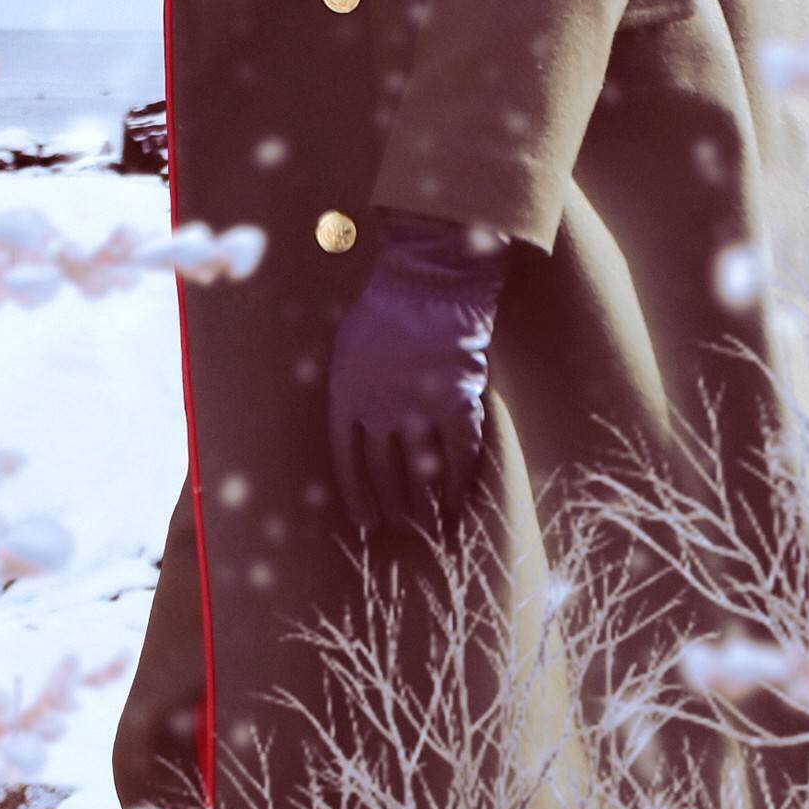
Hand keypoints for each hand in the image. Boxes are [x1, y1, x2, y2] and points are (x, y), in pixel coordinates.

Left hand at [325, 207, 511, 536]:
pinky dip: (461, 481)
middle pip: (384, 472)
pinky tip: (460, 502)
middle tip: (399, 527)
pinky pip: (461, 453)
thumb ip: (350, 386)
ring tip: (429, 524)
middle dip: (392, 504)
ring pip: (422, 470)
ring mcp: (420, 410)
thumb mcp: (348, 346)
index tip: (365, 521)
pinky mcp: (457, 403)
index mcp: (347, 398)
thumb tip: (355, 419)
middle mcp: (380, 412)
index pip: (347, 461)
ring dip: (425, 502)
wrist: (431, 282)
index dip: (357, 495)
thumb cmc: (385, 307)